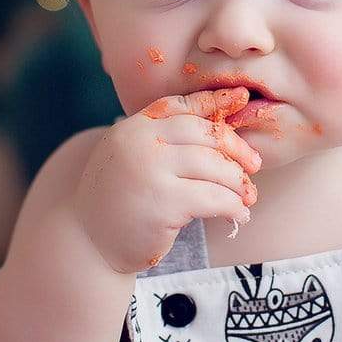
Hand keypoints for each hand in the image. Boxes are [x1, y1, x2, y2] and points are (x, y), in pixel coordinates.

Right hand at [67, 87, 264, 275]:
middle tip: (253, 164)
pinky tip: (238, 214)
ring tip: (247, 196)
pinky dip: (233, 206)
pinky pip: (213, 198)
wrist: (87, 242)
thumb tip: (218, 127)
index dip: (214, 101)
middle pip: (205, 134)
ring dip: (238, 183)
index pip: (181, 106)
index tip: (242, 98)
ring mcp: (151, 171)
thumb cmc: (117, 200)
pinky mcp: (164, 204)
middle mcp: (140, 143)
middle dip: (236, 149)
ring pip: (215, 167)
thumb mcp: (131, 158)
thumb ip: (160, 139)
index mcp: (133, 128)